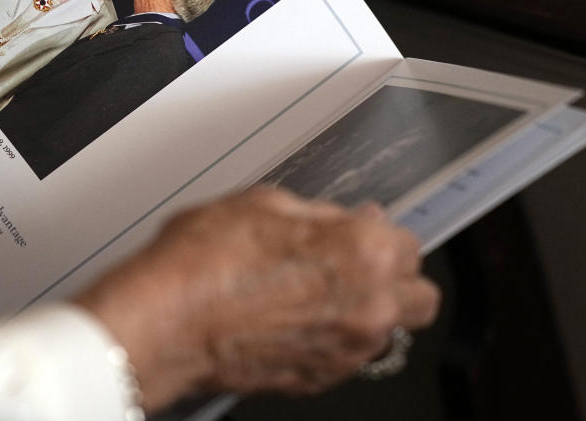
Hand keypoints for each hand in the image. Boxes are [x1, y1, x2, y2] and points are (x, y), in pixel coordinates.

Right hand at [76, 187, 439, 411]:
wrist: (164, 324)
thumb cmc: (203, 263)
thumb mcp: (263, 203)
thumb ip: (321, 214)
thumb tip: (344, 219)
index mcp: (364, 251)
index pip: (410, 244)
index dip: (380, 235)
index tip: (360, 233)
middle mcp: (369, 306)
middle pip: (421, 298)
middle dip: (396, 280)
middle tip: (357, 267)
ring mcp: (347, 351)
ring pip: (388, 332)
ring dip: (366, 313)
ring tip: (315, 295)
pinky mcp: (319, 381)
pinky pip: (348, 359)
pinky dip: (333, 341)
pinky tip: (293, 321)